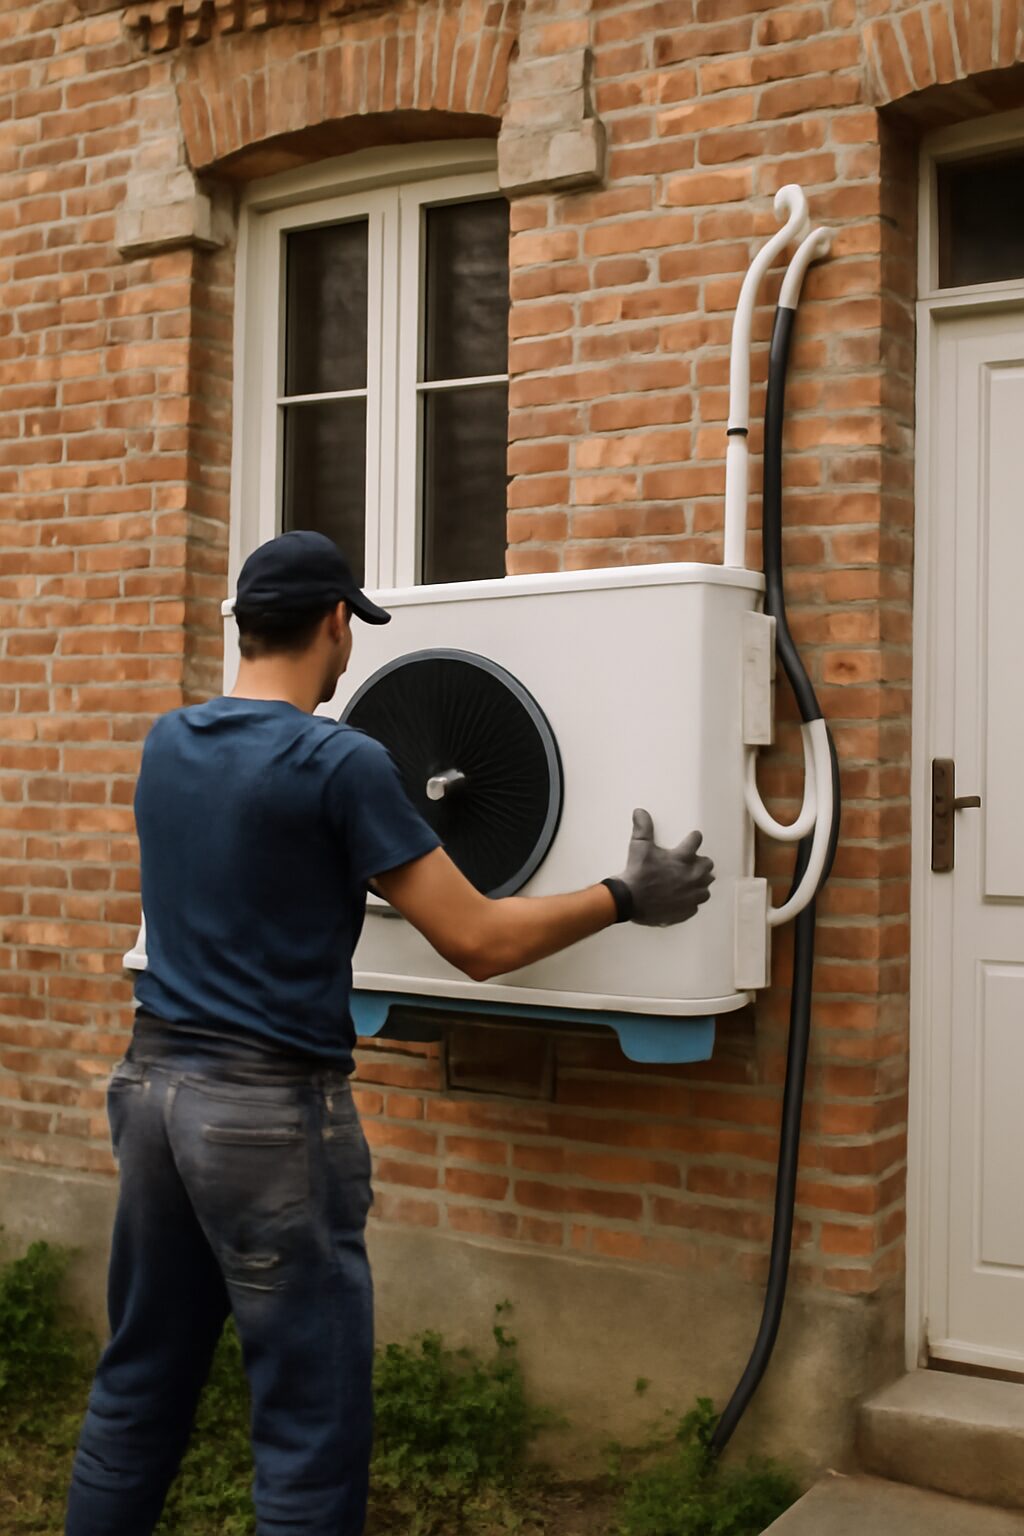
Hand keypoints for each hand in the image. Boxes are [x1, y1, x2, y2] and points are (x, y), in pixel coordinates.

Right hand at [618, 809, 713, 926]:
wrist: (630, 900)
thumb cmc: (637, 873)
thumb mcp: (639, 846)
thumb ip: (643, 828)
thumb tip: (640, 812)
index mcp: (683, 858)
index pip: (696, 841)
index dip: (693, 838)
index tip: (692, 838)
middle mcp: (692, 876)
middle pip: (707, 865)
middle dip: (699, 862)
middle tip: (689, 863)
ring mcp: (691, 894)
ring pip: (705, 886)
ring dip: (699, 883)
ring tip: (688, 882)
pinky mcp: (687, 910)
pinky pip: (696, 904)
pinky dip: (690, 900)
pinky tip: (682, 898)